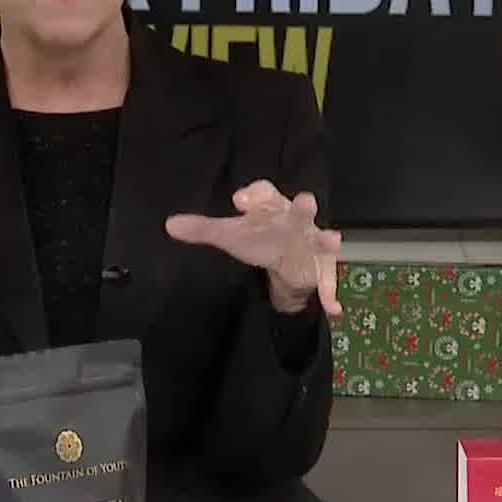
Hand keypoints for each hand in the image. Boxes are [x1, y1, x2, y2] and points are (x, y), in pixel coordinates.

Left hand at [165, 180, 341, 316]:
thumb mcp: (231, 233)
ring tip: (333, 239)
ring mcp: (311, 244)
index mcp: (271, 208)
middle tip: (306, 200)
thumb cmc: (260, 236)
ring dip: (327, 239)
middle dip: (303, 206)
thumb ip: (203, 229)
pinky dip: (330, 294)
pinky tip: (332, 308)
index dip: (253, 194)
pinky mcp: (321, 268)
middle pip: (298, 210)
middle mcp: (295, 221)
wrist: (288, 256)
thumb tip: (169, 225)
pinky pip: (327, 282)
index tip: (238, 199)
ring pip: (321, 239)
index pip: (264, 193)